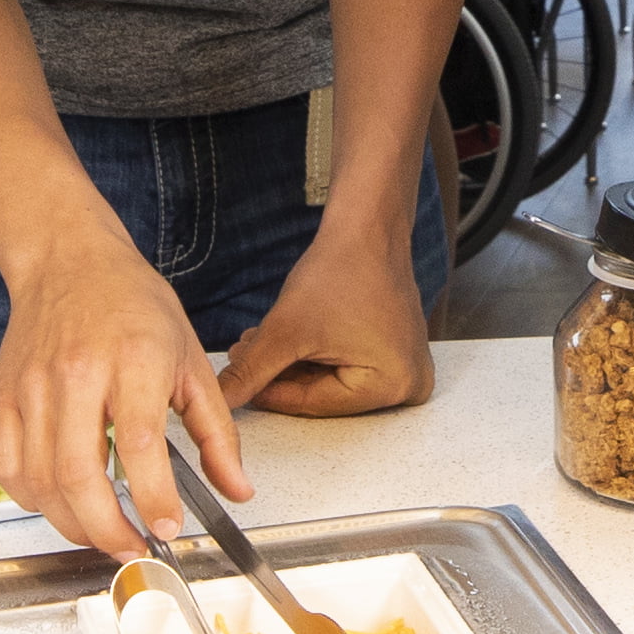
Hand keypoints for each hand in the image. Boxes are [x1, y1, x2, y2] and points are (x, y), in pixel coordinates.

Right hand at [0, 228, 238, 562]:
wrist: (67, 260)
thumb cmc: (131, 304)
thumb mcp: (191, 360)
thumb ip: (216, 432)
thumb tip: (237, 490)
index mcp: (133, 361)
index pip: (139, 445)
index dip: (153, 497)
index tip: (168, 528)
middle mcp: (76, 375)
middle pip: (79, 475)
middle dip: (108, 530)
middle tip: (134, 548)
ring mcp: (33, 388)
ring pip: (41, 481)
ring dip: (72, 524)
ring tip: (104, 534)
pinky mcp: (4, 398)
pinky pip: (9, 469)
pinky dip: (34, 501)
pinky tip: (62, 505)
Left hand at [223, 200, 437, 420]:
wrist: (369, 228)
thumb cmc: (340, 272)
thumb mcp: (286, 330)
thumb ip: (252, 371)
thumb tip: (223, 403)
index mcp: (392, 387)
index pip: (314, 404)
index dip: (269, 392)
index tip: (238, 384)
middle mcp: (409, 385)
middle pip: (324, 394)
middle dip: (279, 374)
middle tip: (242, 357)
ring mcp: (408, 369)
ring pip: (332, 380)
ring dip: (293, 363)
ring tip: (256, 342)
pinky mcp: (399, 352)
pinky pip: (349, 365)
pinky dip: (317, 354)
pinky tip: (287, 337)